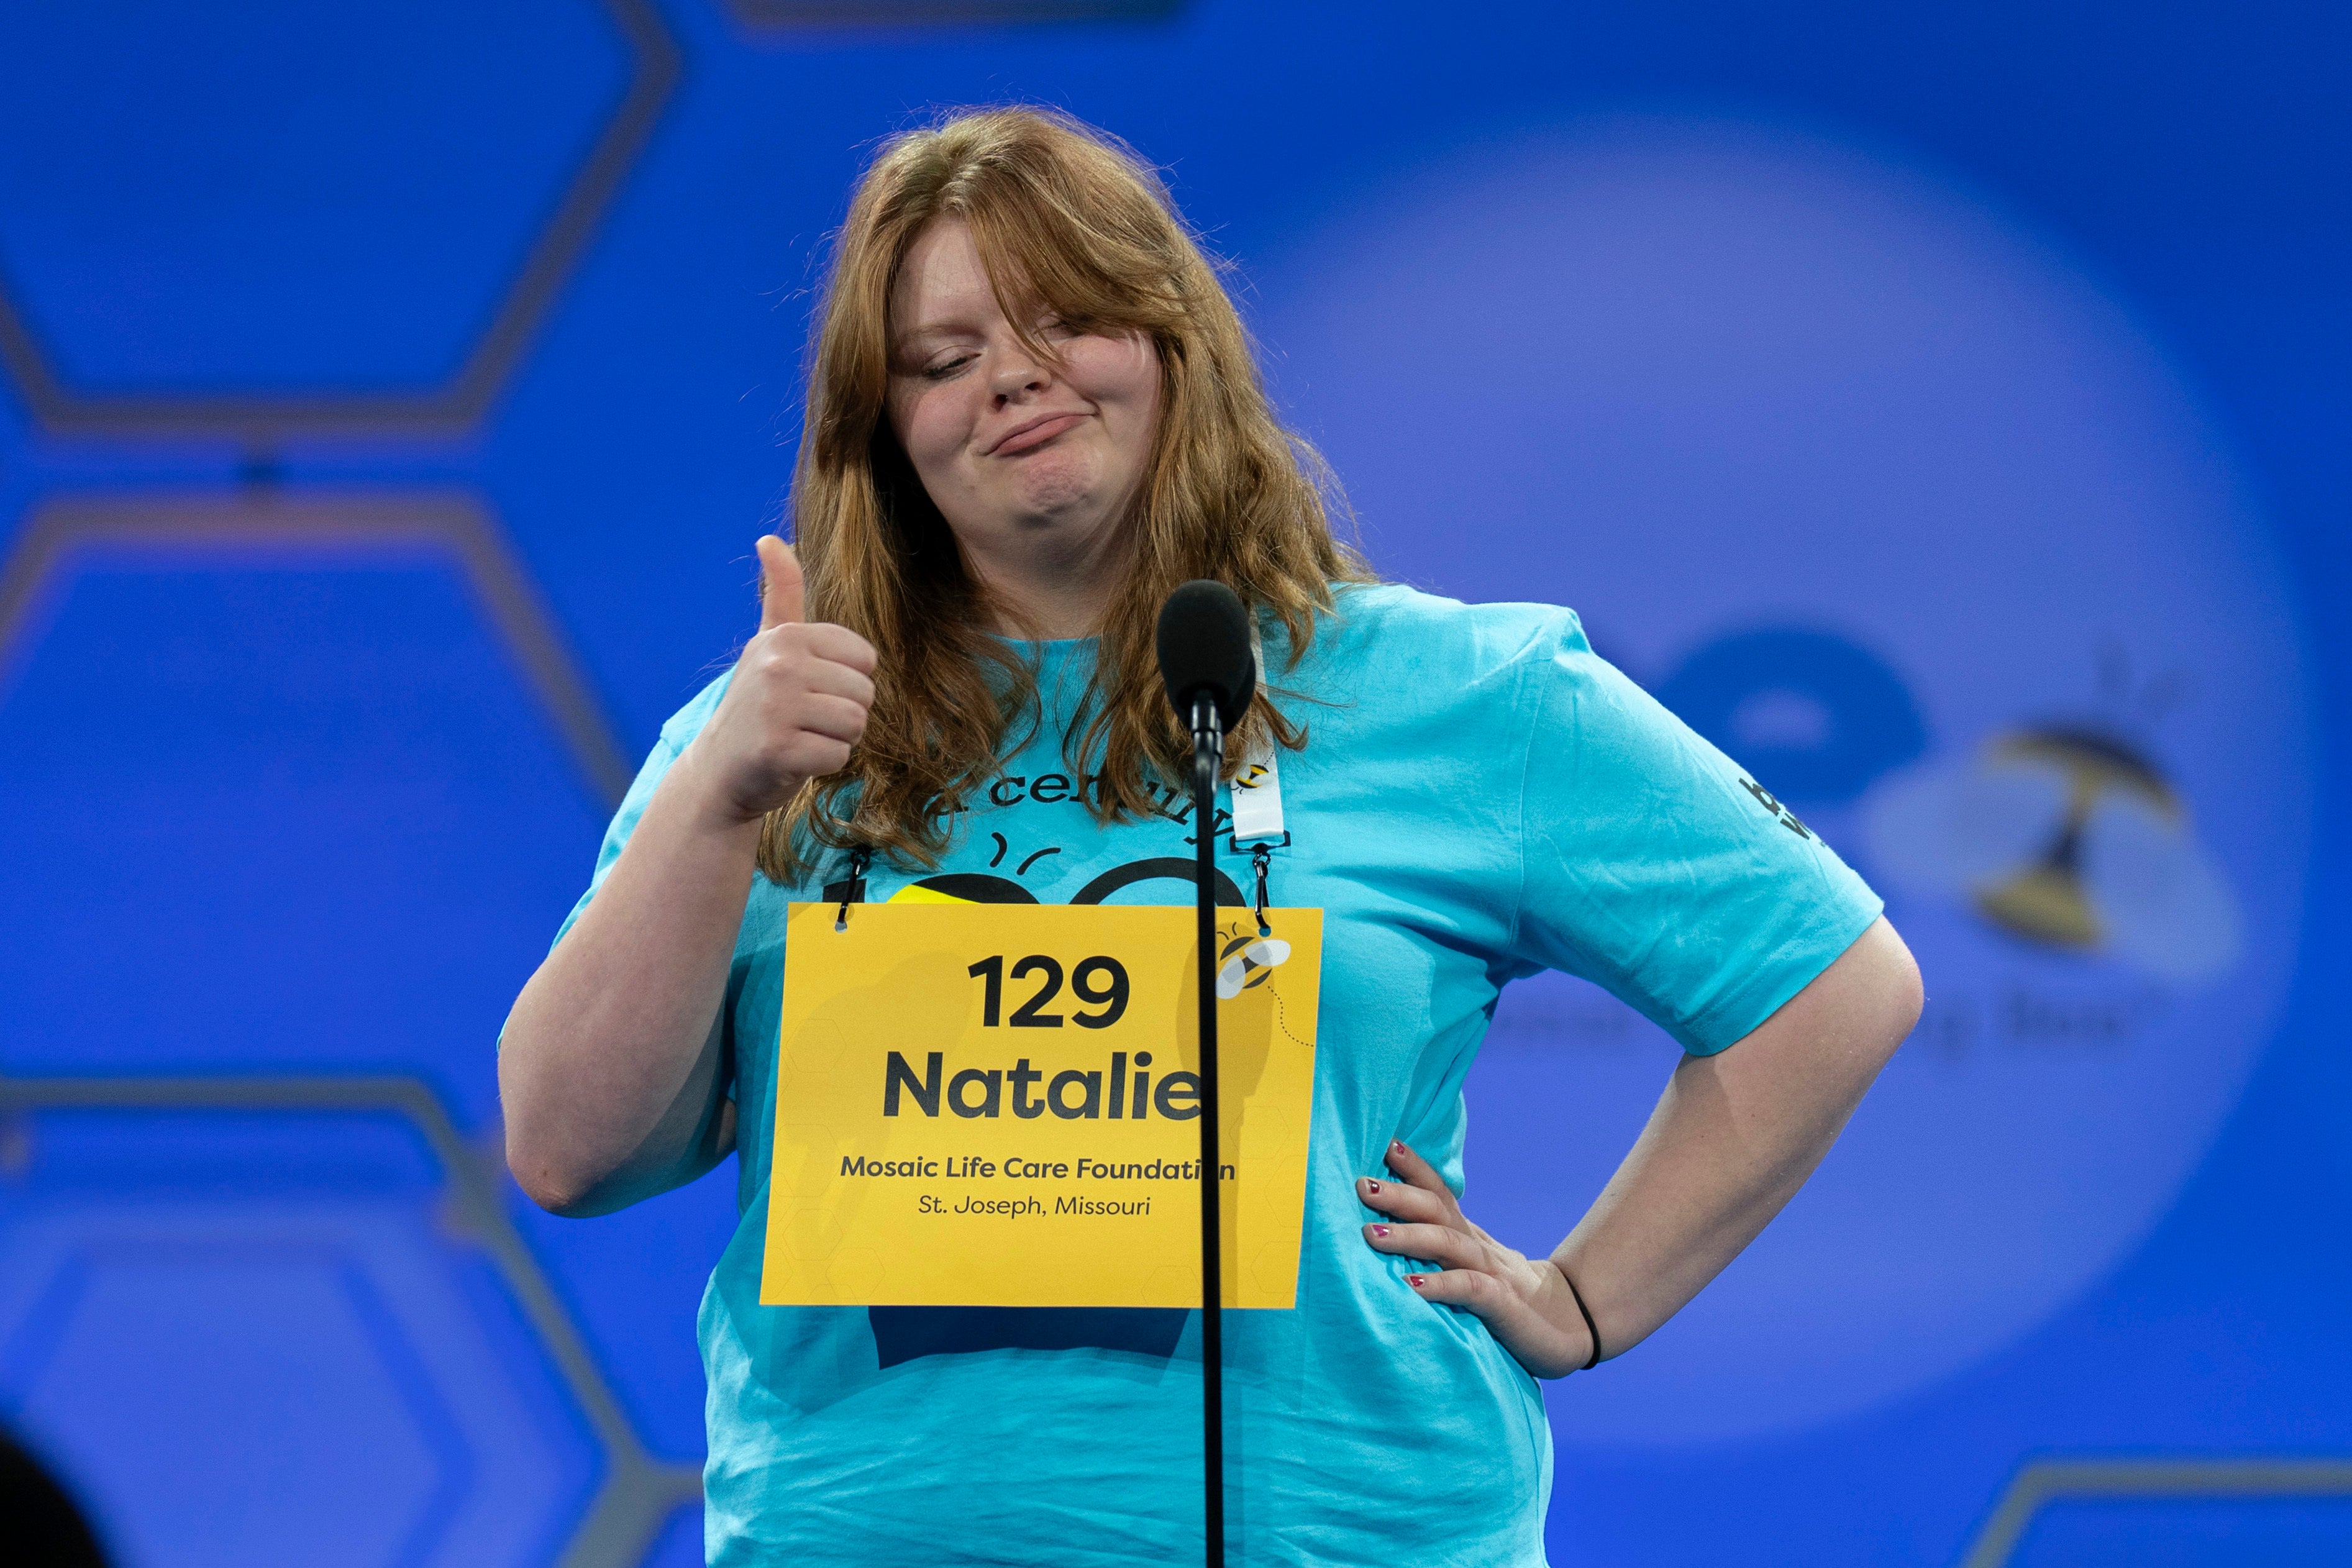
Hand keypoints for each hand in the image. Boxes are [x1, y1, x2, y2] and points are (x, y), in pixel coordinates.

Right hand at [684, 537, 878, 824]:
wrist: (719, 768)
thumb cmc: (757, 704)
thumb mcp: (768, 643)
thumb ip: (781, 593)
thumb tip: (770, 539)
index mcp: (785, 637)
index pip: (865, 659)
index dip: (846, 681)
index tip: (809, 689)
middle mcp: (779, 665)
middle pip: (865, 693)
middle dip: (843, 713)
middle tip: (803, 719)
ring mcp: (776, 708)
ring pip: (856, 724)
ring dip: (835, 739)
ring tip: (800, 736)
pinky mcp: (778, 750)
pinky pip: (839, 756)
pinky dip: (823, 764)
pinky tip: (793, 758)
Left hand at [1358, 1139, 1598, 1378]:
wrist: (1572, 1328)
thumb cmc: (1508, 1301)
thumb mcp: (1472, 1269)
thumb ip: (1441, 1253)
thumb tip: (1388, 1237)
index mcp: (1469, 1237)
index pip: (1440, 1193)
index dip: (1414, 1169)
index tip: (1384, 1145)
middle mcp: (1478, 1247)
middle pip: (1437, 1210)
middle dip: (1398, 1195)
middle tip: (1361, 1185)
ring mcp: (1492, 1273)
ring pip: (1448, 1243)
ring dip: (1408, 1235)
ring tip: (1369, 1234)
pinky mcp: (1503, 1305)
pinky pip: (1469, 1289)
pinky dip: (1438, 1284)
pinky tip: (1410, 1286)